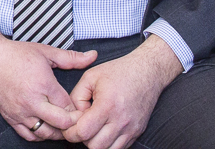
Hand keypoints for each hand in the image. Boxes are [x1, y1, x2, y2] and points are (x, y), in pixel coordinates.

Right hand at [0, 26, 97, 141]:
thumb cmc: (15, 54)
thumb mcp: (45, 52)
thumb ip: (71, 58)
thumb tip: (92, 56)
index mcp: (43, 84)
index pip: (69, 107)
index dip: (79, 109)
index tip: (81, 107)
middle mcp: (32, 101)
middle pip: (61, 123)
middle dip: (72, 123)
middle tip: (76, 118)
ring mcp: (20, 111)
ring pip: (46, 133)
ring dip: (57, 131)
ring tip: (62, 123)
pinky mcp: (10, 117)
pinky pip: (29, 135)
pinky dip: (40, 135)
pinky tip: (45, 126)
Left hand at [62, 35, 181, 148]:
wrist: (147, 72)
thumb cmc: (119, 72)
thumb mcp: (90, 77)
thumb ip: (76, 97)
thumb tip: (71, 116)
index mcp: (107, 105)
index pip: (83, 132)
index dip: (70, 133)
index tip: (68, 128)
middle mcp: (121, 121)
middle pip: (94, 146)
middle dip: (83, 139)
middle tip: (80, 127)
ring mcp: (131, 129)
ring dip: (96, 143)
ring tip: (93, 129)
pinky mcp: (137, 132)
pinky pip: (119, 148)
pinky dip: (109, 143)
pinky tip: (104, 130)